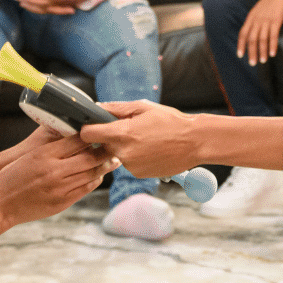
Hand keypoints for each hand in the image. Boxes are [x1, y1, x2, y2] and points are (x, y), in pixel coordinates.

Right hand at [0, 133, 118, 257]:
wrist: (0, 205)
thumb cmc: (12, 177)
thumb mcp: (29, 155)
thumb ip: (51, 148)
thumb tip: (74, 138)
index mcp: (45, 155)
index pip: (76, 141)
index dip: (92, 135)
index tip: (101, 131)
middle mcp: (54, 171)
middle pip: (89, 158)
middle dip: (105, 151)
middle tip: (115, 145)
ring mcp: (60, 188)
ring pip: (90, 174)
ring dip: (104, 167)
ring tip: (113, 160)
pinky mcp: (62, 203)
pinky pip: (85, 189)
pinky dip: (94, 181)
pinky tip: (98, 176)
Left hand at [78, 100, 200, 179]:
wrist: (194, 142)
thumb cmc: (171, 121)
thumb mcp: (143, 108)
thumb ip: (116, 108)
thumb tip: (97, 107)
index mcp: (122, 133)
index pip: (87, 134)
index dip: (88, 128)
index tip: (93, 125)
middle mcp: (123, 152)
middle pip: (102, 144)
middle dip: (110, 137)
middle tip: (130, 129)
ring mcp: (131, 166)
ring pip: (116, 154)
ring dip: (124, 147)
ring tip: (145, 139)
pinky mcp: (138, 174)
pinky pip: (128, 163)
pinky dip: (135, 157)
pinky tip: (150, 149)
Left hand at [238, 0, 282, 64]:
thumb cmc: (269, 2)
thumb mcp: (257, 10)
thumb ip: (253, 21)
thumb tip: (251, 33)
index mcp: (251, 17)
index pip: (243, 33)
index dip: (241, 45)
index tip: (240, 55)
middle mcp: (257, 20)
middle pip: (251, 39)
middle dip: (251, 52)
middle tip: (252, 63)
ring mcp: (266, 20)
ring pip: (262, 39)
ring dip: (262, 51)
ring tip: (262, 61)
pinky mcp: (276, 21)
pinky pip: (273, 36)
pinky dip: (272, 46)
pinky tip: (272, 54)